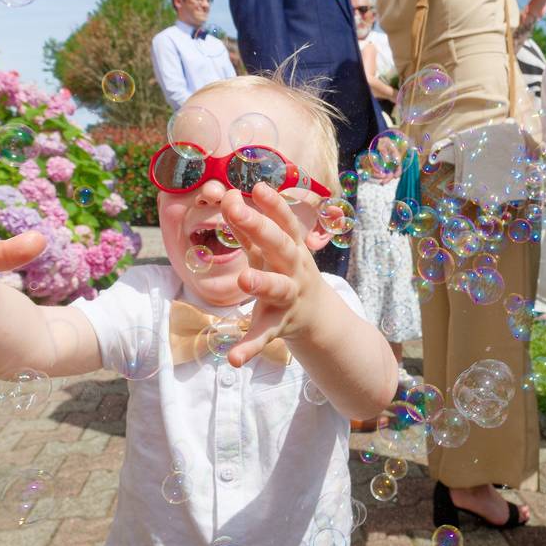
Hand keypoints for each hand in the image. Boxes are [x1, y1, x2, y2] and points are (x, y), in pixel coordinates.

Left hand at [220, 183, 329, 366]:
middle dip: (260, 227)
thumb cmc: (287, 270)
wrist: (318, 316)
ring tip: (243, 279)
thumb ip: (249, 226)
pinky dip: (249, 347)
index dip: (272, 203)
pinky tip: (233, 358)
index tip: (258, 186)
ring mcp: (289, 298)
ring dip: (261, 282)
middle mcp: (294, 269)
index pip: (284, 221)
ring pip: (277, 288)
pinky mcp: (280, 325)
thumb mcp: (271, 249)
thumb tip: (228, 195)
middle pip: (280, 246)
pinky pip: (264, 336)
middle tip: (237, 209)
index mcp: (292, 247)